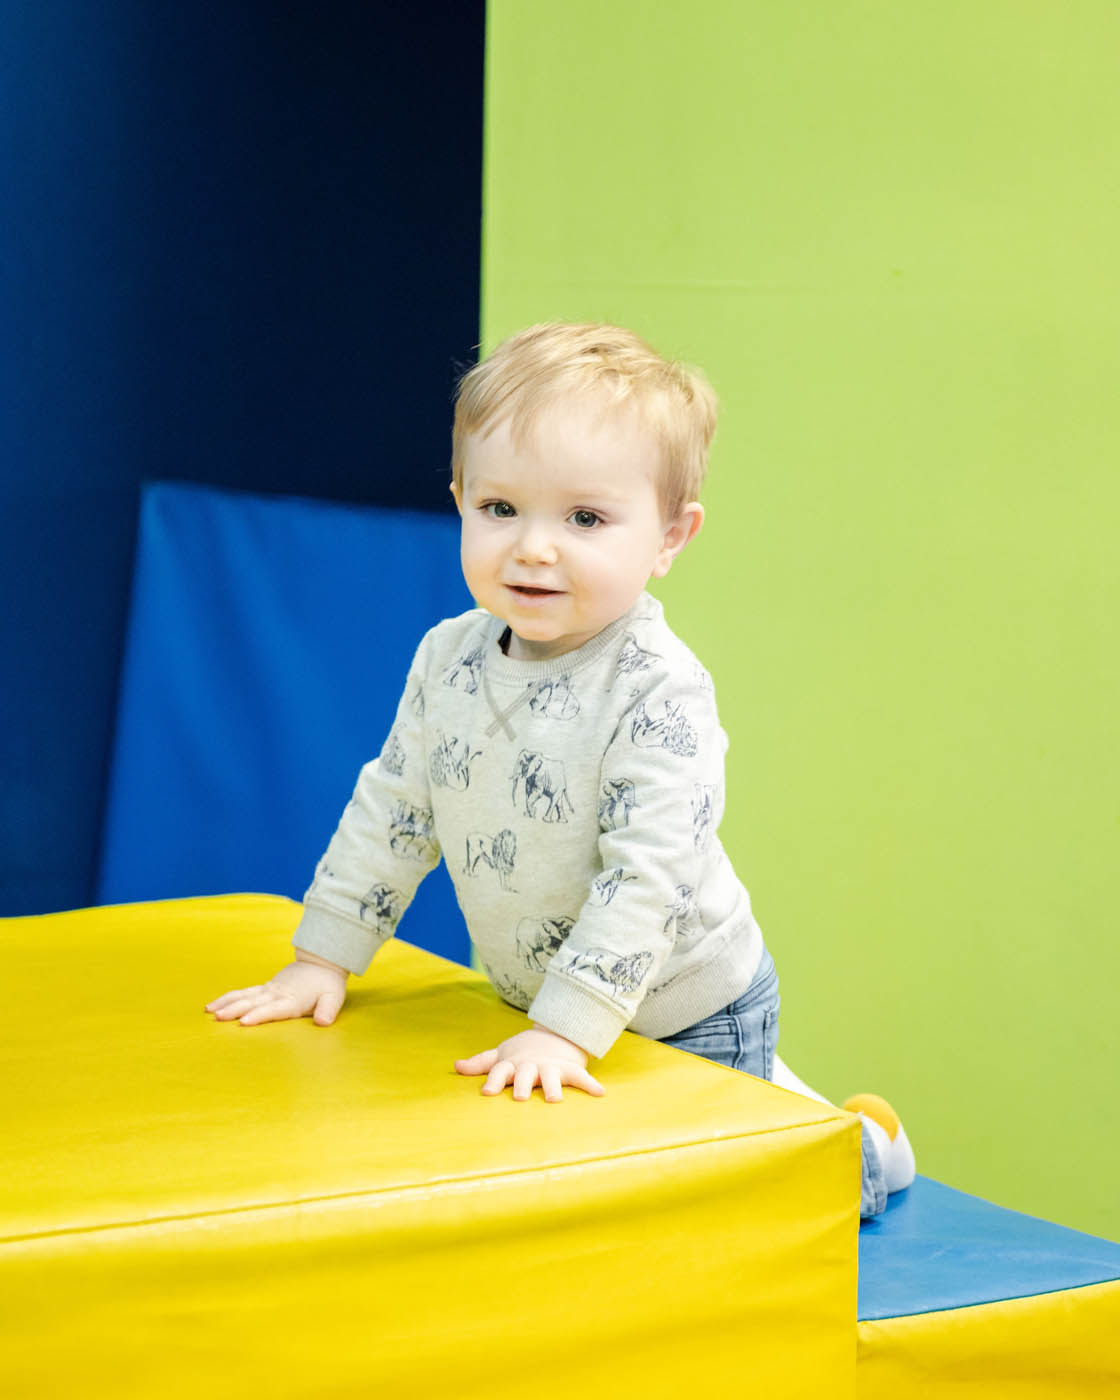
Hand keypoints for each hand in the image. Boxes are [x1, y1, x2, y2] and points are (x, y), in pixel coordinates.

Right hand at [205, 953, 347, 1026]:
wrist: (321, 962)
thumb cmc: (328, 985)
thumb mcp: (334, 998)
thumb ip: (327, 1010)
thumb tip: (323, 1022)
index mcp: (292, 1000)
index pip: (273, 1009)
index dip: (259, 1015)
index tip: (244, 1022)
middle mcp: (277, 994)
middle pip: (253, 1002)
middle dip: (235, 1010)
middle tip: (218, 1017)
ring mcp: (269, 989)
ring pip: (244, 996)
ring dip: (226, 1003)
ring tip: (209, 1011)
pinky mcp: (264, 988)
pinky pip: (243, 992)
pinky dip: (228, 998)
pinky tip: (214, 1004)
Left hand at [454, 1025, 604, 1102]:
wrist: (553, 1035)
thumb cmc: (522, 1053)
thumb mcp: (501, 1056)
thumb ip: (481, 1063)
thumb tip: (455, 1067)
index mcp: (512, 1064)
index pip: (499, 1072)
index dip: (493, 1081)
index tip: (486, 1093)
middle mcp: (530, 1066)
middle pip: (525, 1075)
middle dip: (523, 1085)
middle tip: (521, 1098)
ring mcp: (550, 1067)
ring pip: (551, 1076)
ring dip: (553, 1086)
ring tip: (554, 1099)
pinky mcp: (569, 1069)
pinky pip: (581, 1077)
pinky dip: (590, 1084)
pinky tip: (600, 1093)